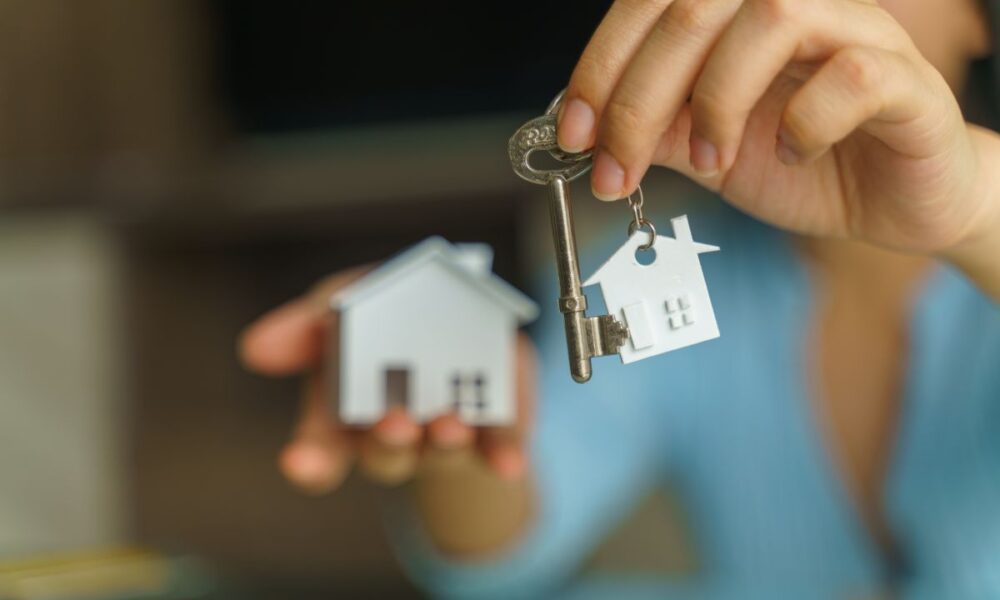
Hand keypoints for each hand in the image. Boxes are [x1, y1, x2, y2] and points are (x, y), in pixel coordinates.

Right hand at [239, 267, 536, 493]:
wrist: (457, 317)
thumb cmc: (386, 311)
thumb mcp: (344, 301)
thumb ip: (306, 324)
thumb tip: (254, 348)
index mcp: (345, 412)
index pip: (320, 450)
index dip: (310, 460)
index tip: (298, 463)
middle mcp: (394, 434)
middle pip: (384, 456)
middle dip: (388, 442)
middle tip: (391, 422)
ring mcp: (446, 436)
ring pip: (441, 452)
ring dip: (444, 441)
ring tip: (448, 424)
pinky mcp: (499, 429)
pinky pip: (503, 448)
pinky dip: (506, 453)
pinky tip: (510, 464)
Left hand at [558, 0, 999, 254]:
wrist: (893, 202)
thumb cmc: (808, 163)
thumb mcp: (706, 152)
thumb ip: (655, 133)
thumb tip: (589, 132)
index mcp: (737, 17)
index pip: (653, 4)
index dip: (601, 65)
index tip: (575, 132)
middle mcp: (795, 6)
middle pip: (695, 8)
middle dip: (638, 99)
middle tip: (618, 169)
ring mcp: (854, 32)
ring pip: (773, 18)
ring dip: (719, 103)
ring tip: (708, 160)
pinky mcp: (903, 79)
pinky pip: (852, 74)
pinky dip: (806, 121)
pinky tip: (792, 155)